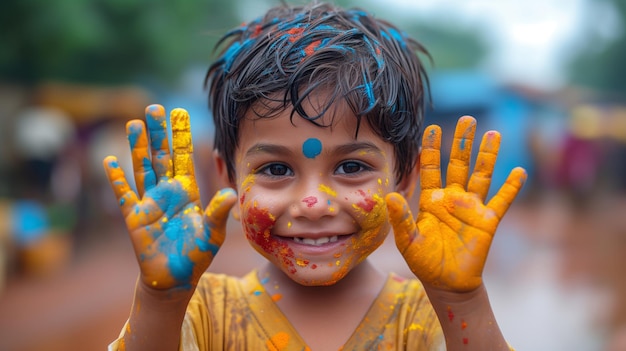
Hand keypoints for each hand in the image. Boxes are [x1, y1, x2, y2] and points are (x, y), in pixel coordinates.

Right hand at [103, 104, 235, 290]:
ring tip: (134, 124)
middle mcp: (166, 192)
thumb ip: (219, 213)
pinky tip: (109, 162)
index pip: (183, 157)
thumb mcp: (212, 234)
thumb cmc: (196, 255)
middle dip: (158, 132)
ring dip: (137, 147)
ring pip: (142, 168)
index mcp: (187, 191)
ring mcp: (148, 202)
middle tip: (154, 107)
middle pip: (160, 156)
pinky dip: (116, 179)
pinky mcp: (133, 217)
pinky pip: (123, 194)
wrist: (175, 278)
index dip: (180, 135)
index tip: (179, 112)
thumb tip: (230, 194)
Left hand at [386, 116, 525, 291]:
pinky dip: (511, 188)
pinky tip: (519, 171)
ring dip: (488, 156)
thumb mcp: (408, 241)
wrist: (447, 284)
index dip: (431, 149)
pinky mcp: (488, 222)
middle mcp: (453, 198)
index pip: (431, 168)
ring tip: (493, 134)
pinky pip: (502, 201)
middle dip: (462, 142)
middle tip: (467, 119)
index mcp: (432, 200)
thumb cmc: (425, 262)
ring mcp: (472, 208)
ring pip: (482, 176)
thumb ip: (401, 218)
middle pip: (459, 164)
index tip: (432, 128)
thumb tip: (391, 197)